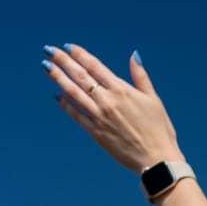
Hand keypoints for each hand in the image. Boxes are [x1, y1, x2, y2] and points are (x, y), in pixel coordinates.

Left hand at [41, 43, 184, 172]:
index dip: (80, 55)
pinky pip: (76, 115)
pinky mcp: (96, 132)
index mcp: (122, 90)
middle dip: (63, 61)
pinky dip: (66, 105)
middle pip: (80, 76)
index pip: (95, 66)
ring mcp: (99, 117)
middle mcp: (108, 101)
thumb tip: (133, 55)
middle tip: (49, 50)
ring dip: (58, 78)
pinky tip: (58, 96)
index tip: (67, 47)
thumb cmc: (159, 130)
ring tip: (47, 67)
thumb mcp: (154, 99)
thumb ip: (140, 76)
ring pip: (74, 93)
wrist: (156, 159)